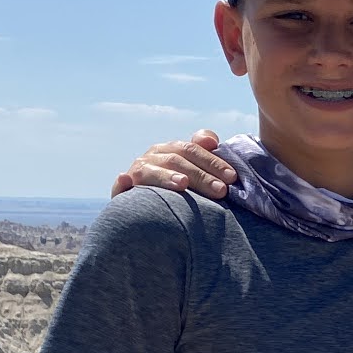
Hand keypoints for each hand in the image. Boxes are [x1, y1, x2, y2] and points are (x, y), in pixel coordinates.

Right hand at [111, 129, 234, 199]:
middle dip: (200, 175)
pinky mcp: (122, 191)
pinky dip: (121, 183)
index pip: (192, 149)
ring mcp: (136, 173)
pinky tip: (126, 180)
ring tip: (182, 183)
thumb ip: (205, 155)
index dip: (212, 161)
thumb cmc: (182, 191)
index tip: (232, 177)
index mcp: (170, 150)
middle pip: (176, 160)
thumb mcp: (196, 172)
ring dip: (166, 177)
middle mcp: (152, 157)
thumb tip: (212, 140)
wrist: (151, 212)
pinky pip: (120, 186)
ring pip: (150, 172)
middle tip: (221, 191)